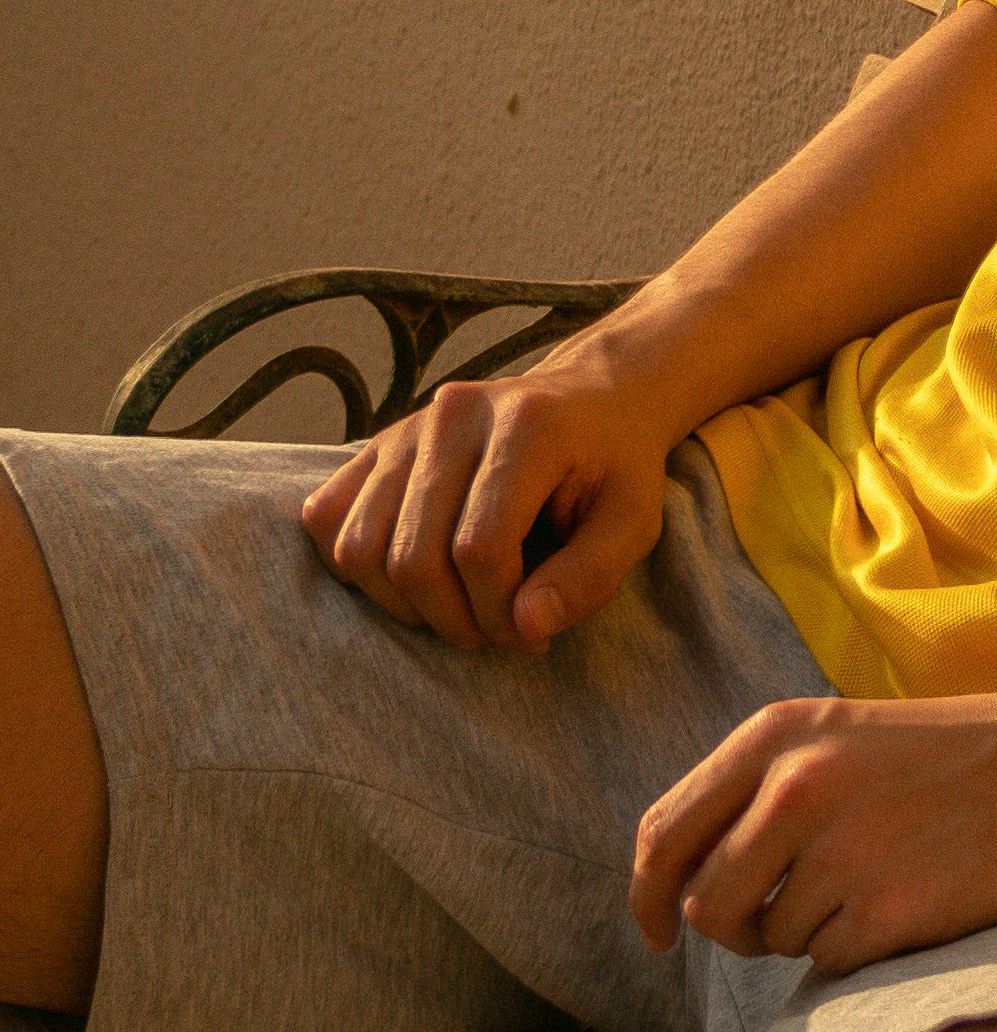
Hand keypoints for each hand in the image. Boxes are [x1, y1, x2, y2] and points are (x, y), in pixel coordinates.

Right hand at [301, 356, 674, 652]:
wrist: (594, 400)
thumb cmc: (614, 468)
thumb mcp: (635, 522)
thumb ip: (589, 578)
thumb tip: (525, 629)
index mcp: (528, 424)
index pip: (479, 550)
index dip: (497, 613)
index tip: (529, 631)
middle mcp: (456, 414)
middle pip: (413, 558)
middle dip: (453, 620)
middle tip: (495, 629)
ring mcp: (408, 425)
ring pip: (360, 549)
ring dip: (404, 605)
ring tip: (459, 605)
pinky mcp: (376, 443)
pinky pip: (326, 521)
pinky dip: (359, 568)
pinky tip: (414, 574)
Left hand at [631, 673, 996, 974]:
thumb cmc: (962, 752)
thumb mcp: (847, 735)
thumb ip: (763, 788)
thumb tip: (683, 882)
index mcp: (780, 733)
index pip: (662, 831)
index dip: (646, 894)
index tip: (655, 928)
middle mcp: (798, 785)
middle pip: (703, 904)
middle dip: (735, 926)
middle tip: (786, 913)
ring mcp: (842, 849)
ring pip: (772, 940)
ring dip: (812, 930)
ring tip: (882, 876)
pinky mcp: (889, 911)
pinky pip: (831, 965)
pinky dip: (862, 950)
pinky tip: (915, 898)